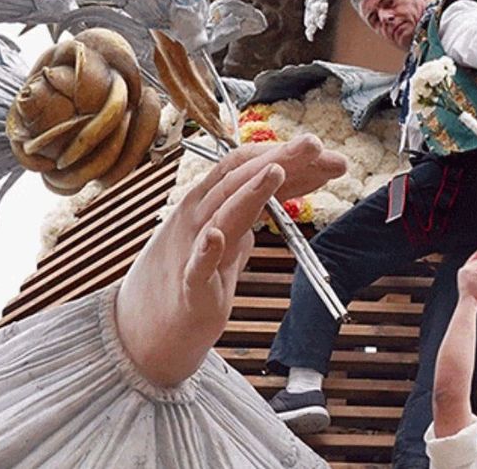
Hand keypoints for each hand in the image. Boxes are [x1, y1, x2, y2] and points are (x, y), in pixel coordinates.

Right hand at [115, 136, 339, 386]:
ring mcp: (190, 249)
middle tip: (317, 145)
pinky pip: (196, 267)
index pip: (247, 166)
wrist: (148, 331)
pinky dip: (206, 251)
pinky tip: (217, 236)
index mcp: (209, 203)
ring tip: (276, 171)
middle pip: (238, 179)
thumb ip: (253, 214)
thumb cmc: (192, 280)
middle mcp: (197, 217)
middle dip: (279, 159)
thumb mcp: (230, 238)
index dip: (286, 156)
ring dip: (249, 192)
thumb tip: (283, 189)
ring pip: (220, 213)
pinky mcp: (189, 287)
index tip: (328, 155)